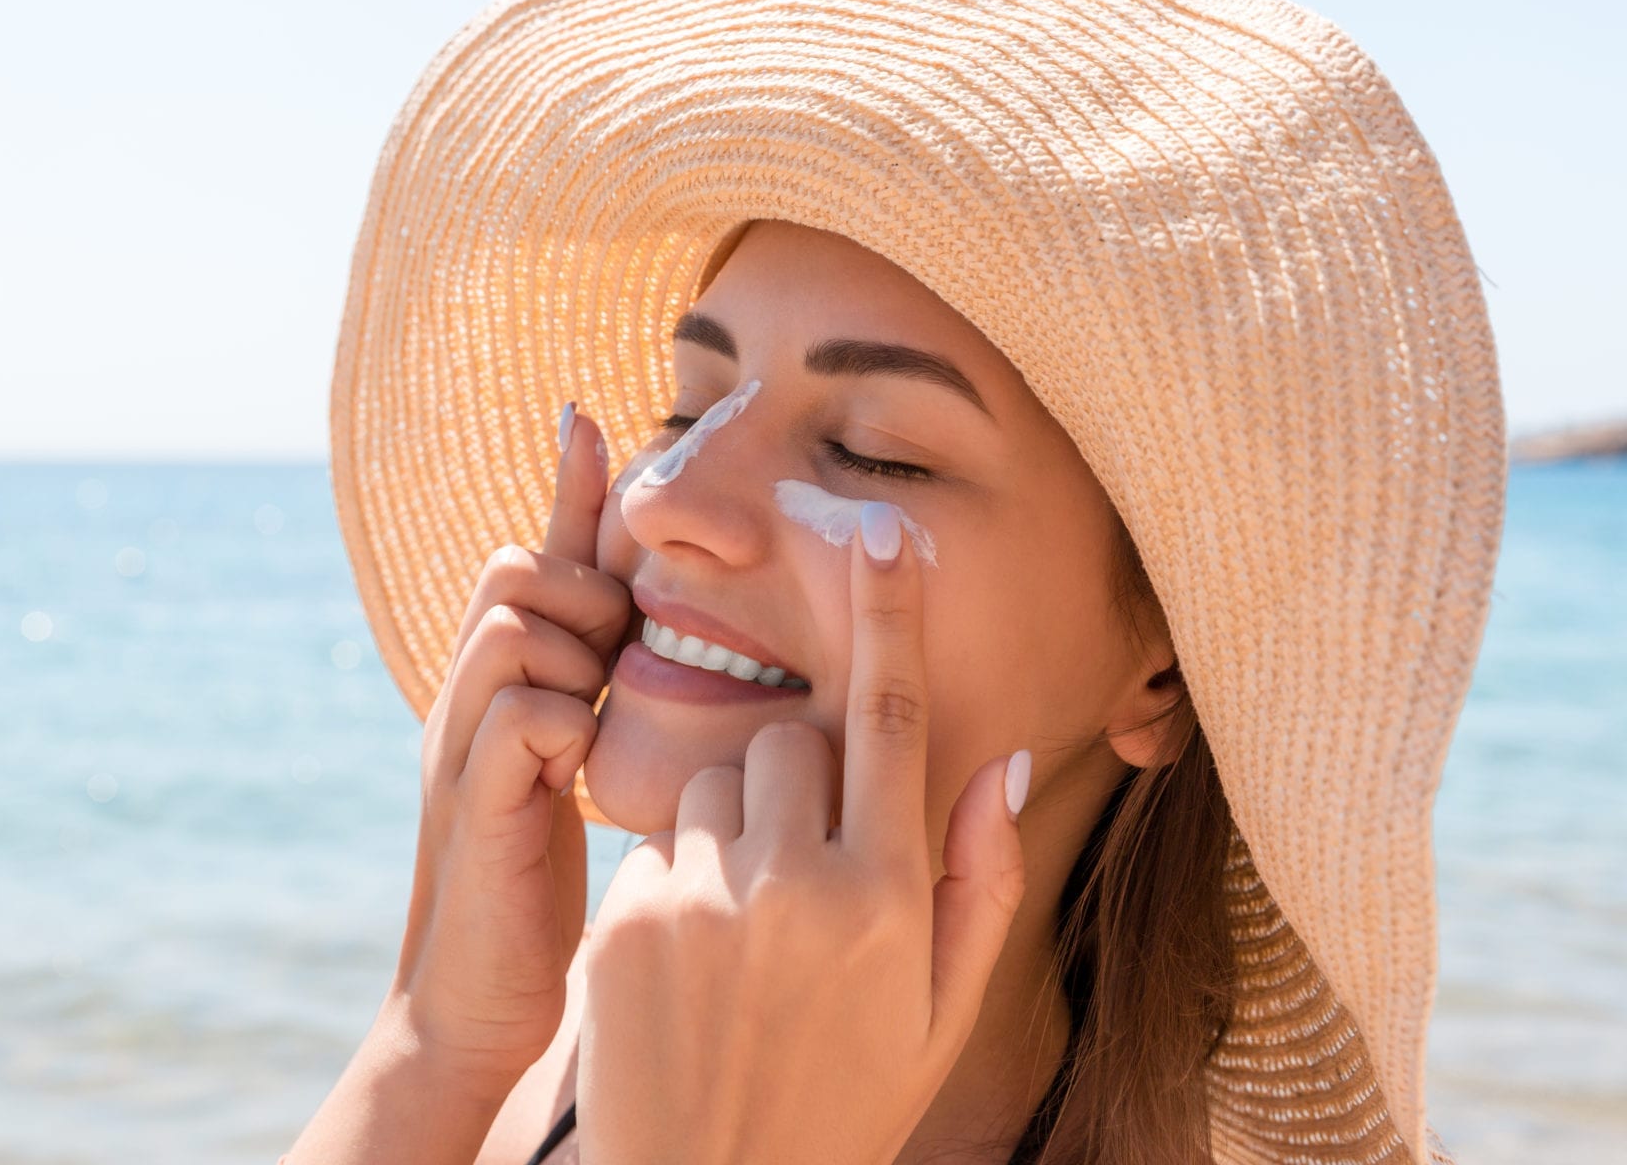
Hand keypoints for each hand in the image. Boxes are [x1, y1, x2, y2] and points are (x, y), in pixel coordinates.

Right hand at [387, 404, 632, 1091]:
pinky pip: (518, 712)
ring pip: (512, 624)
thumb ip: (597, 695)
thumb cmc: (540, 887)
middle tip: (610, 661)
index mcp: (502, 685)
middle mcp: (468, 698)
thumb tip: (644, 631)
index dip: (565, 488)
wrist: (477, 1006)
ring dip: (572, 653)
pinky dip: (559, 724)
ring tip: (593, 718)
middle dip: (578, 592)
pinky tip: (578, 774)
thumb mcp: (576, 771)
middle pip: (514, 568)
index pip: (532, 557)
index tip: (590, 413)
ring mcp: (460, 746)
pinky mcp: (471, 804)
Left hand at [577, 501, 1028, 1163]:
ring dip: (733, 826)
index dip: (890, 615)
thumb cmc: (845, 1101)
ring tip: (741, 933)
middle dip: (798, 779)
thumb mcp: (940, 1013)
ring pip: (715, 782)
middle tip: (800, 869)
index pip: (893, 720)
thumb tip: (1004, 759)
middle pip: (790, 742)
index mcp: (890, 900)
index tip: (881, 530)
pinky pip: (658, 840)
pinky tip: (689, 963)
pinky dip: (677, 876)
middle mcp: (799, 887)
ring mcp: (705, 900)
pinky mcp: (627, 918)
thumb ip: (981, 882)